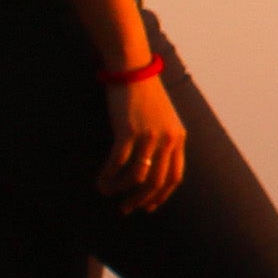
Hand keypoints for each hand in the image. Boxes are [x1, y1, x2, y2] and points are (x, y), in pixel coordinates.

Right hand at [101, 70, 186, 212]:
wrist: (133, 68)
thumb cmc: (144, 92)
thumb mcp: (163, 117)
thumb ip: (163, 139)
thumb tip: (151, 164)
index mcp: (178, 137)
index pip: (175, 177)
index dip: (161, 196)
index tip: (148, 207)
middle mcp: (167, 139)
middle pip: (156, 182)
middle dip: (139, 200)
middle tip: (125, 208)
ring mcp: (149, 136)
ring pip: (136, 177)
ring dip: (120, 190)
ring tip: (107, 193)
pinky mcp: (128, 131)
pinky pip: (118, 163)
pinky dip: (108, 176)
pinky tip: (100, 181)